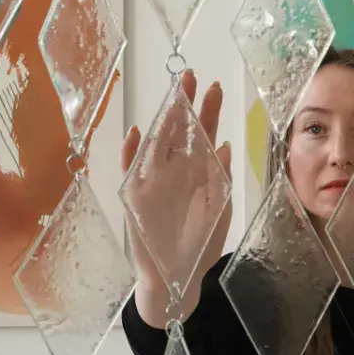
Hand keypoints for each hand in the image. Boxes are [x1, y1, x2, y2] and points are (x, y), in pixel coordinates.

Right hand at [121, 70, 232, 300]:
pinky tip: (136, 133)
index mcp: (198, 172)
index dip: (207, 110)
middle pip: (178, 131)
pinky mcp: (134, 197)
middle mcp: (174, 171)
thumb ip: (220, 179)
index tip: (214, 86)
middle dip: (184, 104)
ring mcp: (153, 181)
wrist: (178, 277)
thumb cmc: (200, 242)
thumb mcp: (218, 209)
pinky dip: (130, 152)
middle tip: (190, 77)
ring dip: (161, 120)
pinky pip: (130, 170)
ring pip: (156, 143)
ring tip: (171, 98)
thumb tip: (223, 146)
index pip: (202, 134)